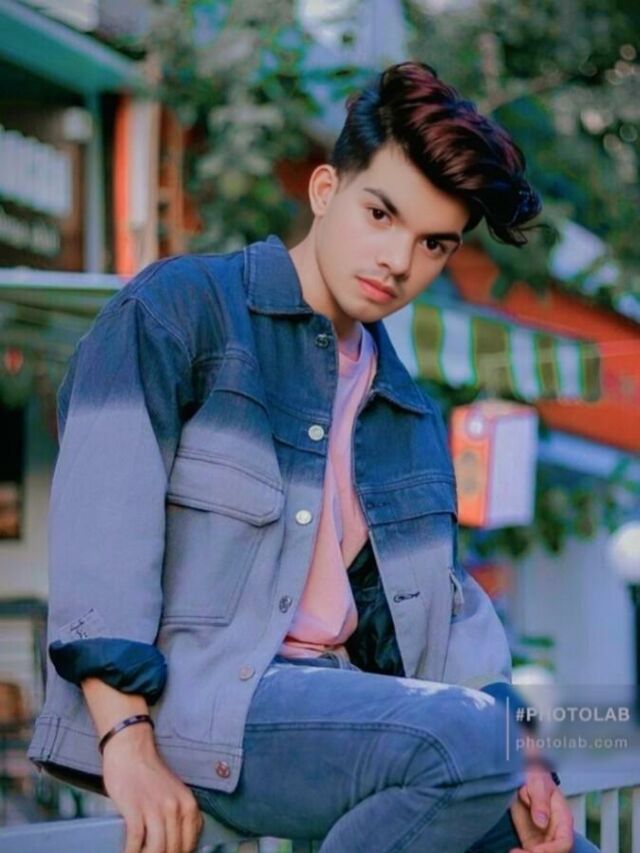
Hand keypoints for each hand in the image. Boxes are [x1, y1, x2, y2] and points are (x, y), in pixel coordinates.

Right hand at [101, 723, 203, 852]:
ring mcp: (156, 809)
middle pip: (173, 850)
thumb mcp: (175, 793)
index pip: (190, 844)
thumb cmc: (150, 775)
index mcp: (188, 805)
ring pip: (157, 850)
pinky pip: (135, 842)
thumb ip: (182, 815)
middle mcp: (176, 808)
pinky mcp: (135, 809)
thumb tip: (181, 845)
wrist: (132, 751)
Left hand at [509, 768, 573, 852]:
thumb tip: (542, 822)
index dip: (552, 850)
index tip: (535, 851)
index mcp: (563, 819)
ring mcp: (545, 839)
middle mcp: (556, 833)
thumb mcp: (537, 784)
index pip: (565, 842)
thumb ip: (540, 801)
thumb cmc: (535, 778)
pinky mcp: (532, 842)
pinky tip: (513, 852)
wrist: (524, 778)